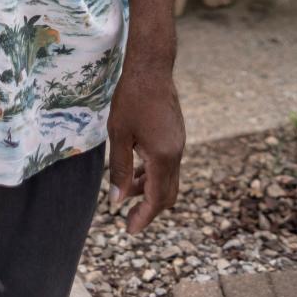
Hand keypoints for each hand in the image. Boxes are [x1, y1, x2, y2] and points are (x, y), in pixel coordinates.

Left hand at [106, 66, 184, 233]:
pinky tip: (136, 168)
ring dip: (149, 189)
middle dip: (149, 209)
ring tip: (126, 191)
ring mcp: (179, 143)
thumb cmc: (132, 98)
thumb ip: (121, 170)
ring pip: (168, 178)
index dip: (144, 218)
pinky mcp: (176, 134)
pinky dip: (153, 173)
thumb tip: (117, 201)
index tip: (129, 229)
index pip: (157, 199)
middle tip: (128, 218)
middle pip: (167, 194)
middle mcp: (176, 153)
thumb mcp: (119, 134)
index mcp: (163, 156)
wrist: (151, 67)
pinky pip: (168, 163)